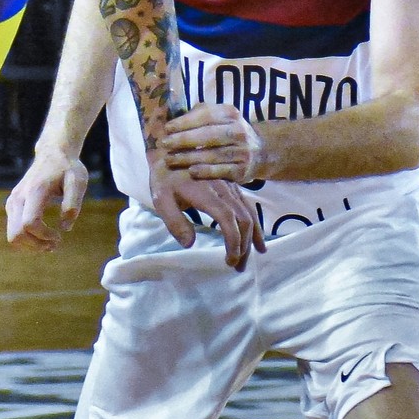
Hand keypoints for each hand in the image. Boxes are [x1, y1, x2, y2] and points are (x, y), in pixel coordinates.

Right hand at [5, 146, 87, 251]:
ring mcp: (12, 202)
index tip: (59, 236)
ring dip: (31, 245)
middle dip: (35, 245)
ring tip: (50, 244)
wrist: (52, 153)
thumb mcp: (78, 182)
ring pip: (12, 236)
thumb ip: (73, 204)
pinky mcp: (12, 205)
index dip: (44, 236)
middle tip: (54, 245)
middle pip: (16, 234)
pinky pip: (13, 230)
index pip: (29, 223)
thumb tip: (65, 227)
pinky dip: (27, 239)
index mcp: (35, 192)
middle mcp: (19, 198)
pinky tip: (43, 236)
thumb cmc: (67, 168)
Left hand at [148, 156, 264, 270]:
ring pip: (249, 215)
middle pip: (244, 220)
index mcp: (206, 193)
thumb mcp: (161, 199)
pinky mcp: (233, 188)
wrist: (172, 151)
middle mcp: (224, 189)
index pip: (228, 220)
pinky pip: (249, 208)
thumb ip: (174, 221)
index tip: (229, 260)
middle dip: (243, 246)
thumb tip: (190, 244)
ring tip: (246, 260)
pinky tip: (258, 243)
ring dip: (251, 240)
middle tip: (236, 267)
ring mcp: (231, 188)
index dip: (233, 242)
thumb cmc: (165, 177)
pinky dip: (255, 227)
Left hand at [161, 103, 264, 181]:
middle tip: (164, 144)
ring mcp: (242, 151)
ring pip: (212, 154)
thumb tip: (174, 122)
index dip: (185, 122)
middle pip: (208, 135)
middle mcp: (239, 131)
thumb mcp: (219, 117)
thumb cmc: (228, 132)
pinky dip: (205, 171)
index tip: (167, 128)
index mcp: (231, 114)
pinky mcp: (242, 170)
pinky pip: (221, 171)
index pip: (206, 115)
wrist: (260, 152)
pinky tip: (190, 171)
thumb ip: (199, 115)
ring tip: (170, 160)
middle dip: (184, 140)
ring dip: (188, 158)